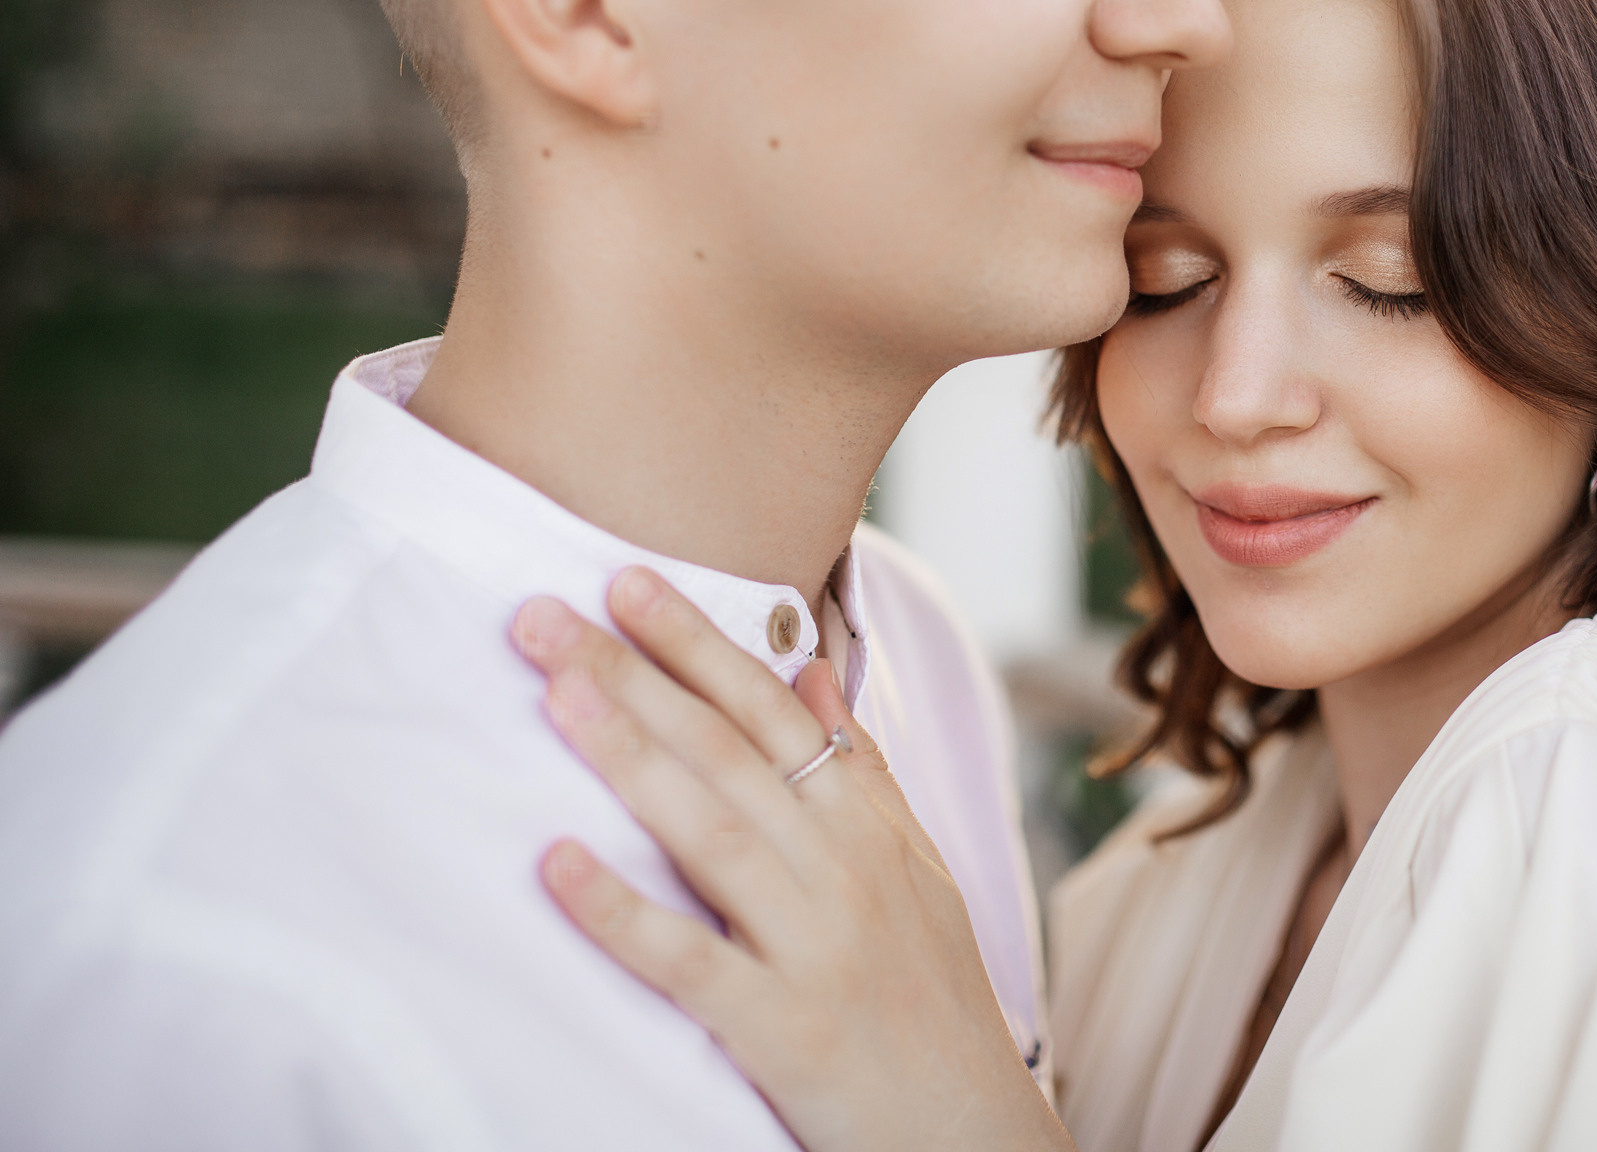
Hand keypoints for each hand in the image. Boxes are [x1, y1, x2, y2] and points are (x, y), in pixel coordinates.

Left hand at [511, 568, 1071, 1151]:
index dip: (697, 643)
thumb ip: (861, 771)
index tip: (626, 580)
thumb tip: (812, 671)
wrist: (972, 1132)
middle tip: (543, 612)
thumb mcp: (917, 869)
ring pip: (710, 832)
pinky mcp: (783, 1028)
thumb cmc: (934, 996)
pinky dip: (623, 913)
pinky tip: (558, 865)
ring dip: (628, 755)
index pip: (773, 710)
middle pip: (726, 752)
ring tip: (553, 692)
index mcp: (868, 827)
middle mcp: (845, 870)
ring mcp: (816, 946)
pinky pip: (690, 962)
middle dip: (634, 673)